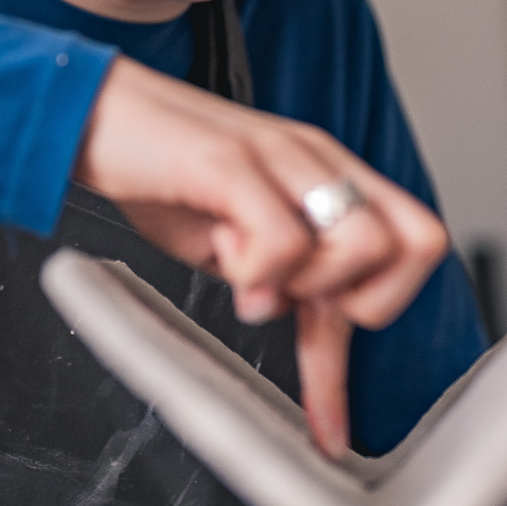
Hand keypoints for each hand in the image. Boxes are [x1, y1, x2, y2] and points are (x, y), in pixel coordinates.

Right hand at [74, 56, 448, 456]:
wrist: (89, 111)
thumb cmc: (158, 172)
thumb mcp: (233, 240)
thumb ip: (279, 279)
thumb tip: (300, 334)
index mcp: (328, 175)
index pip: (414, 245)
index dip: (384, 315)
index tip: (329, 393)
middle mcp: (318, 161)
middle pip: (417, 244)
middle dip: (360, 303)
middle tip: (293, 302)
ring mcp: (280, 156)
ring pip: (364, 242)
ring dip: (310, 284)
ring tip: (252, 275)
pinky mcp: (230, 162)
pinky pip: (283, 240)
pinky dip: (257, 274)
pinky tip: (223, 256)